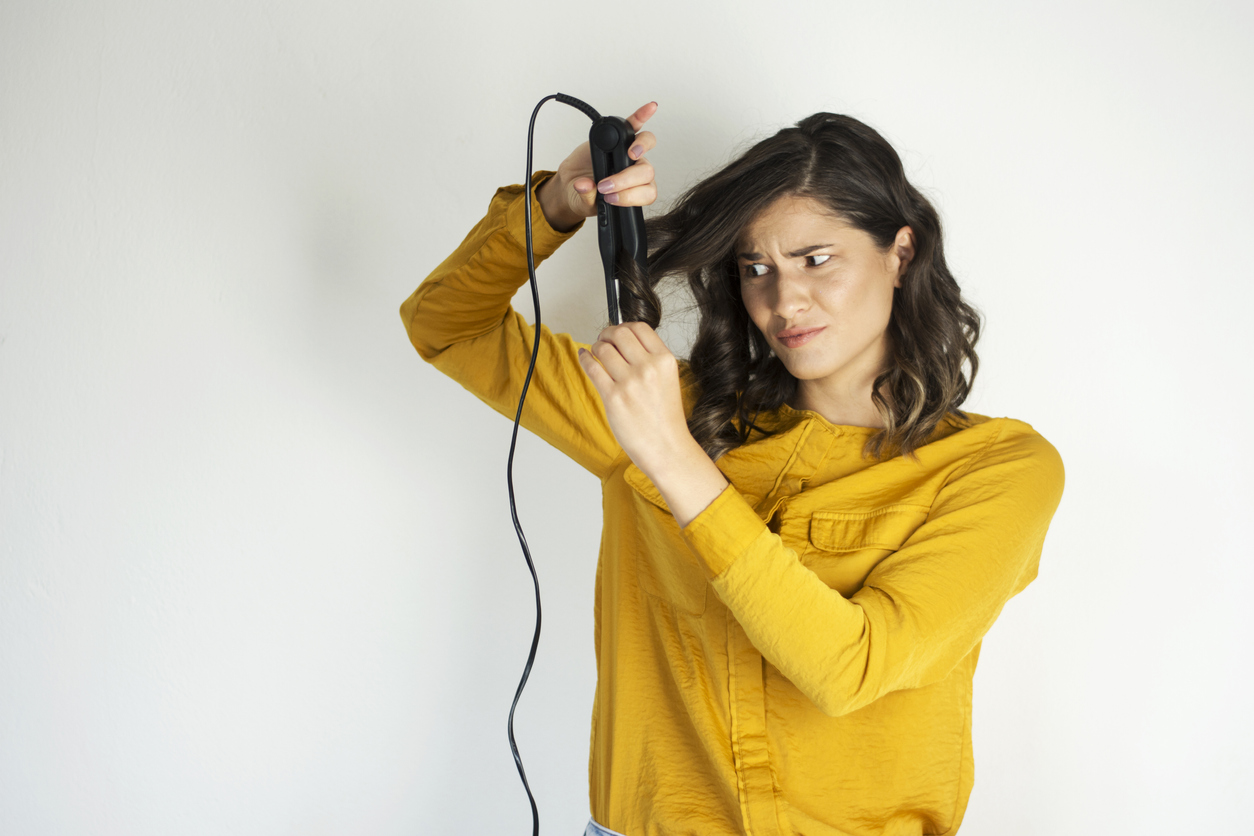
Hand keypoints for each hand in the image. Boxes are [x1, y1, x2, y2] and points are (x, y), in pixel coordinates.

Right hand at [537, 101, 658, 232]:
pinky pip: (633, 124)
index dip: (630, 196)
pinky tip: (651, 107)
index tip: (610, 198)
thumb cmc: (587, 195)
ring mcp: (629, 153)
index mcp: (635, 190)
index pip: (646, 193)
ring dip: (641, 147)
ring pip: (645, 146)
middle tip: (605, 185)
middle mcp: (637, 171)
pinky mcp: (618, 137)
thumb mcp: (584, 203)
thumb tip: (584, 185)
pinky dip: (642, 115)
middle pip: (646, 171)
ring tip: (631, 153)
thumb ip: (587, 197)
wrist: (574, 183)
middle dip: (626, 180)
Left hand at [577, 321, 687, 473]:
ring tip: (596, 352)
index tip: (617, 332)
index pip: (640, 327)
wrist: (665, 446)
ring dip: (596, 347)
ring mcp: (630, 382)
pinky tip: (584, 357)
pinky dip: (585, 358)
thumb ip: (651, 358)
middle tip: (603, 339)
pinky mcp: (613, 397)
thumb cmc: (665, 417)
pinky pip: (592, 367)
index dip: (624, 326)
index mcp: (665, 360)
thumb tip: (625, 340)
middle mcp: (648, 368)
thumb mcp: (668, 379)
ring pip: (604, 348)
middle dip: (607, 333)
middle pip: (620, 333)